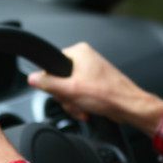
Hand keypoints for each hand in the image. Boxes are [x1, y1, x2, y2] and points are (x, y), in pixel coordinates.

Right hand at [27, 42, 162, 135]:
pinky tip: (87, 110)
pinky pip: (79, 94)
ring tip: (82, 108)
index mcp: (79, 52)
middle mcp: (86, 59)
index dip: (52, 82)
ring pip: (69, 89)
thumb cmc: (108, 95)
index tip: (60, 92)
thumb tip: (32, 79)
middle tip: (74, 101)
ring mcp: (91, 72)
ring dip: (73, 103)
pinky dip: (80, 104)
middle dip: (65, 96)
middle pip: (60, 79)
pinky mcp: (95, 84)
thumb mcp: (71, 90)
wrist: (129, 107)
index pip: (52, 65)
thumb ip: (48, 84)